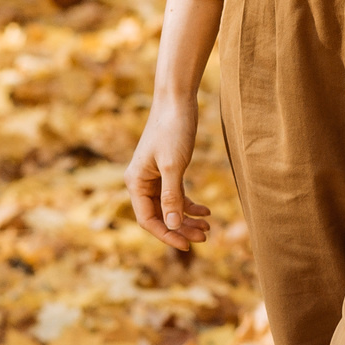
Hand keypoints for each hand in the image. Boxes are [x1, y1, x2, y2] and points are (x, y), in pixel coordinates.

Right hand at [127, 91, 211, 250]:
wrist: (177, 99)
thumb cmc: (173, 129)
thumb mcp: (173, 165)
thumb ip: (171, 197)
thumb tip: (172, 226)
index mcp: (135, 182)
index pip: (148, 220)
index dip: (167, 235)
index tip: (188, 246)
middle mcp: (141, 182)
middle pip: (159, 216)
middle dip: (181, 229)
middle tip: (205, 238)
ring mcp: (154, 176)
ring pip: (169, 208)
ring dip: (187, 219)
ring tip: (208, 228)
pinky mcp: (167, 169)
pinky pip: (176, 195)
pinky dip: (190, 205)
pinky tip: (206, 211)